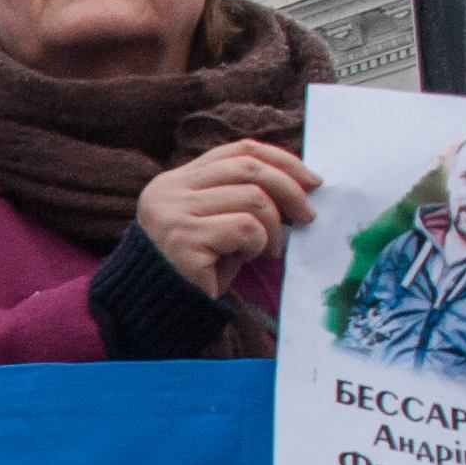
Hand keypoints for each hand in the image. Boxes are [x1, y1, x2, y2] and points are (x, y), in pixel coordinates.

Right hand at [133, 139, 318, 296]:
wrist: (155, 313)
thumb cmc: (196, 270)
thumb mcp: (217, 223)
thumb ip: (240, 198)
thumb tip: (300, 183)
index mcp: (176, 181)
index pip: (238, 151)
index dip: (281, 161)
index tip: (310, 181)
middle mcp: (169, 190)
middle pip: (249, 168)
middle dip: (289, 190)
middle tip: (306, 216)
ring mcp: (173, 212)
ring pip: (252, 198)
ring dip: (273, 227)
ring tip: (268, 250)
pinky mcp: (183, 239)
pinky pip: (245, 228)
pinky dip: (258, 244)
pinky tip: (247, 258)